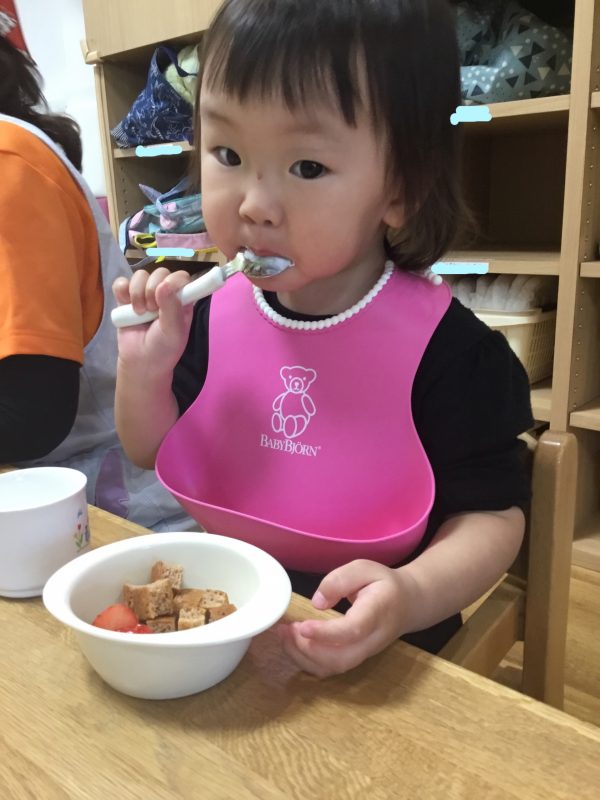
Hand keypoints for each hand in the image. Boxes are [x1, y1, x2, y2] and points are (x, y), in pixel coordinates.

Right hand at [112, 268, 193, 369]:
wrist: (140, 362)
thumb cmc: (163, 348)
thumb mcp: (173, 331)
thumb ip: (171, 307)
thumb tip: (164, 284)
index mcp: (181, 299)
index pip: (181, 277)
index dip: (173, 281)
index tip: (165, 294)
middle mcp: (164, 293)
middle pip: (159, 272)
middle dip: (153, 289)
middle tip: (152, 310)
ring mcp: (144, 294)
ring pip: (140, 275)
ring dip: (137, 292)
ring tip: (139, 313)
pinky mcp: (125, 298)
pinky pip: (121, 283)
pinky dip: (122, 290)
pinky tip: (125, 304)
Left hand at [277, 560, 416, 677]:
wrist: (409, 604)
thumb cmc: (385, 584)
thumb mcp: (365, 568)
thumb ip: (340, 580)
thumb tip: (317, 603)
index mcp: (377, 612)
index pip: (352, 630)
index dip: (325, 633)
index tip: (301, 625)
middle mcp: (372, 640)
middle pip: (340, 658)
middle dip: (307, 649)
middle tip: (285, 629)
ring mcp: (364, 654)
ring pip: (334, 668)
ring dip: (304, 657)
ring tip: (284, 636)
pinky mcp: (356, 658)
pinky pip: (331, 669)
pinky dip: (308, 662)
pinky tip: (293, 644)